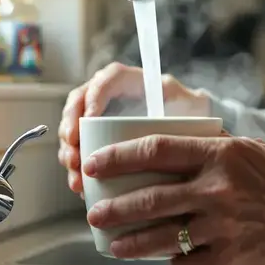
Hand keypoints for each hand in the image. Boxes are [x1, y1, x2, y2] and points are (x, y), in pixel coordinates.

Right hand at [57, 62, 208, 193]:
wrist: (194, 138)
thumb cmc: (194, 120)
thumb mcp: (195, 108)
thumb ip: (191, 104)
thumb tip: (187, 107)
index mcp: (136, 83)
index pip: (109, 78)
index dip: (95, 95)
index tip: (90, 118)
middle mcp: (113, 97)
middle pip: (80, 101)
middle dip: (71, 125)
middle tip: (73, 149)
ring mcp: (102, 119)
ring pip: (74, 128)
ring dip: (69, 150)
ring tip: (76, 174)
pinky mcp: (98, 142)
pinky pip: (79, 152)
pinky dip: (76, 169)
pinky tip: (80, 186)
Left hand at [82, 135, 264, 264]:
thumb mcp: (246, 151)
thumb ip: (207, 150)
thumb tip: (164, 147)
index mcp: (219, 155)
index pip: (156, 150)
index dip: (119, 157)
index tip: (94, 164)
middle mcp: (217, 189)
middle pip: (150, 198)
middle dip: (114, 207)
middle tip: (94, 212)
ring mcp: (222, 225)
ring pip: (160, 236)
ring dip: (130, 242)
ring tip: (112, 243)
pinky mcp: (230, 256)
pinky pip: (186, 263)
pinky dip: (172, 263)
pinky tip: (165, 260)